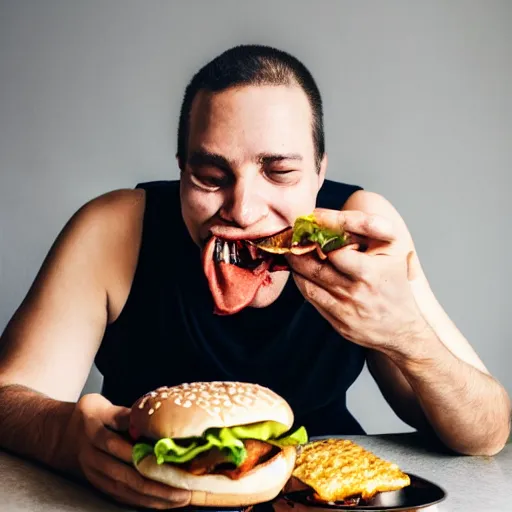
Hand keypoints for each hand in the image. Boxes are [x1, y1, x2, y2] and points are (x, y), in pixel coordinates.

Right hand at [67, 393, 190, 509]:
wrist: (60, 436)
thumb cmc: (88, 416)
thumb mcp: (101, 404)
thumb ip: (124, 413)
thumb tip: (151, 416)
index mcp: (93, 430)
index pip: (116, 444)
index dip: (141, 453)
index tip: (167, 457)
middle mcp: (92, 455)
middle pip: (125, 473)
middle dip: (156, 482)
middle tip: (183, 485)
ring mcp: (95, 474)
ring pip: (125, 489)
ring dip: (154, 496)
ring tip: (180, 497)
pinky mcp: (99, 485)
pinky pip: (122, 496)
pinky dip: (143, 501)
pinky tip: (163, 502)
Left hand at [287, 208, 427, 351]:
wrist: (402, 329)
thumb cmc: (395, 285)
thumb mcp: (392, 252)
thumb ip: (369, 231)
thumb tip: (337, 218)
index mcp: (371, 272)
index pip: (334, 251)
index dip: (320, 239)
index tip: (311, 227)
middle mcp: (356, 292)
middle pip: (316, 267)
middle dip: (300, 251)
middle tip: (291, 237)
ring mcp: (345, 309)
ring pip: (309, 282)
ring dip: (297, 266)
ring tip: (292, 251)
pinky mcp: (337, 322)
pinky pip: (311, 298)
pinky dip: (301, 282)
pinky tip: (300, 271)